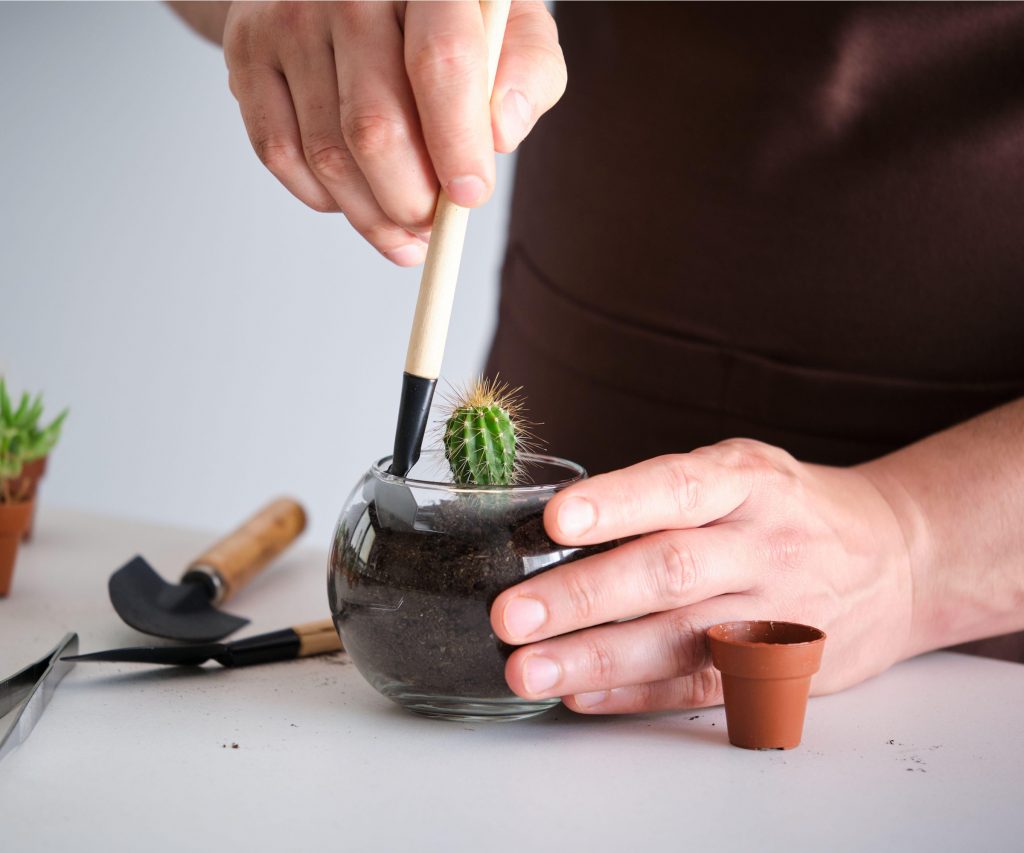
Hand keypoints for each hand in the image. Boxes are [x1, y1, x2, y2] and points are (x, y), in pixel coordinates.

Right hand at [222, 1, 565, 263]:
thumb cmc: (445, 18)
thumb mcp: (508, 28)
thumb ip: (527, 75)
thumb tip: (502, 134)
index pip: (441, 63)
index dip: (457, 143)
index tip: (471, 196)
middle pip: (375, 127)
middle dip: (411, 201)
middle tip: (434, 222)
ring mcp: (289, 19)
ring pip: (328, 155)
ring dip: (371, 215)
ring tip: (404, 227)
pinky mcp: (247, 52)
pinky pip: (281, 155)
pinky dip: (324, 197)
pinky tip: (356, 197)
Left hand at [491, 439, 915, 713]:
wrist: (897, 559)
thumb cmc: (789, 509)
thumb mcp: (741, 472)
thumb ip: (664, 494)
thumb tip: (552, 529)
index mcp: (747, 481)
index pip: (677, 486)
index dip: (617, 503)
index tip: (557, 521)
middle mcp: (763, 544)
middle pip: (671, 571)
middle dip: (585, 595)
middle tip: (514, 615)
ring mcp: (777, 611)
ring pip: (682, 639)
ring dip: (599, 659)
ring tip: (530, 670)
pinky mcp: (782, 668)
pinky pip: (703, 686)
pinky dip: (638, 694)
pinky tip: (583, 695)